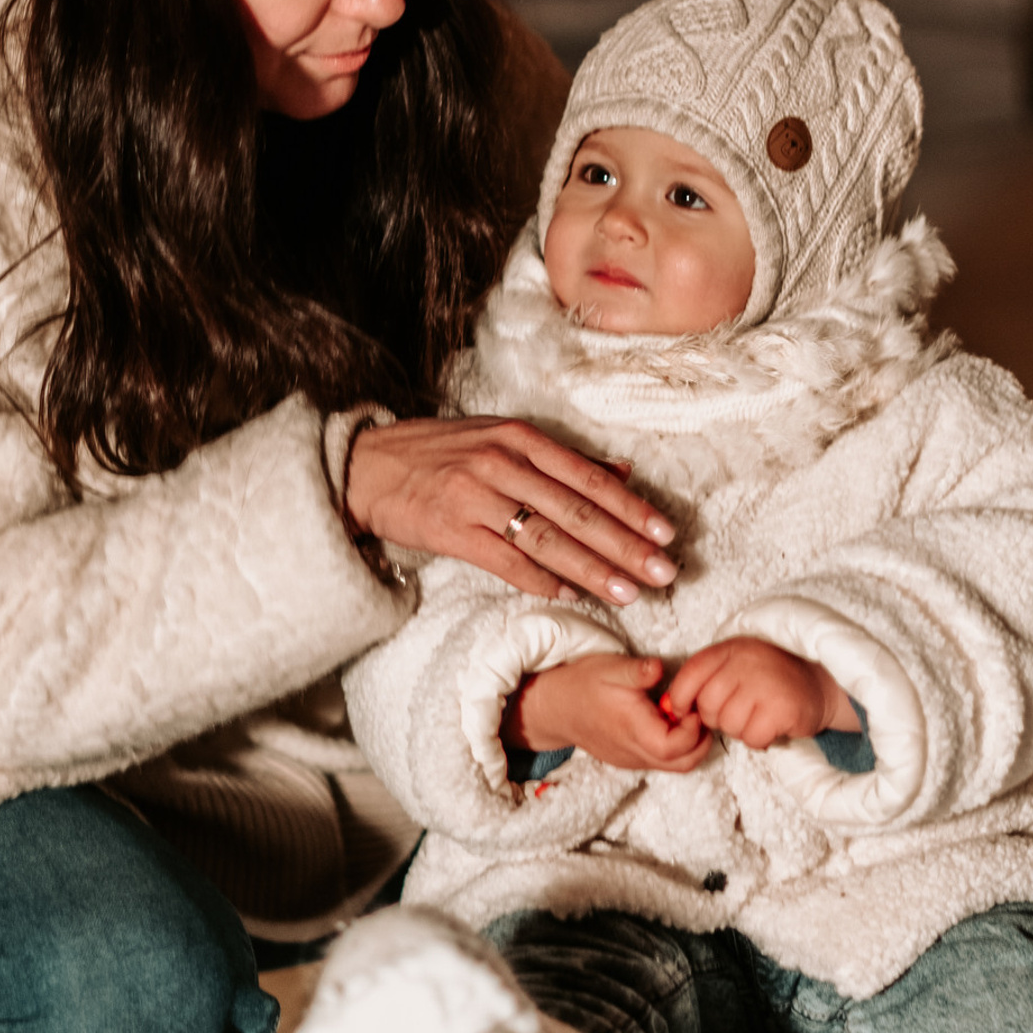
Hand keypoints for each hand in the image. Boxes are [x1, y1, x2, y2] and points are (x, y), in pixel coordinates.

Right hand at [345, 416, 677, 606]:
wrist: (365, 467)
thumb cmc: (439, 452)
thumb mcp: (500, 438)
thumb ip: (561, 458)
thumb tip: (623, 472)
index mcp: (519, 437)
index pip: (588, 477)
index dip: (631, 508)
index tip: (666, 532)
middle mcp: (502, 463)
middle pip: (576, 511)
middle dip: (625, 545)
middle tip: (663, 572)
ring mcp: (475, 497)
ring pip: (546, 538)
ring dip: (592, 569)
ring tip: (629, 593)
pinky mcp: (451, 530)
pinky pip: (505, 561)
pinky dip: (540, 580)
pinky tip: (570, 595)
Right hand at [506, 655, 711, 773]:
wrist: (553, 706)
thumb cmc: (583, 684)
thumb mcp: (611, 668)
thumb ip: (639, 670)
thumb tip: (659, 667)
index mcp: (635, 731)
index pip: (679, 746)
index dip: (694, 727)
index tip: (690, 703)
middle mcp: (636, 753)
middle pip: (685, 763)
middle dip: (700, 740)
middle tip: (696, 711)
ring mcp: (632, 760)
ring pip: (675, 766)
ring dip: (689, 744)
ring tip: (681, 715)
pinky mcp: (629, 760)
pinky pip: (660, 762)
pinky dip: (673, 747)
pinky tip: (665, 721)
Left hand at [661, 637, 856, 750]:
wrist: (818, 682)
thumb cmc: (767, 678)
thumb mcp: (734, 665)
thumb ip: (705, 680)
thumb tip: (670, 709)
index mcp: (729, 649)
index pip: (689, 675)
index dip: (680, 699)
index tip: (686, 710)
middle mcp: (745, 662)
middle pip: (707, 706)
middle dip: (717, 718)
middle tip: (739, 711)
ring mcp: (765, 684)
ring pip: (729, 725)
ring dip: (740, 729)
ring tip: (757, 715)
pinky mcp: (782, 708)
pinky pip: (752, 737)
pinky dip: (759, 738)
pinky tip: (771, 725)